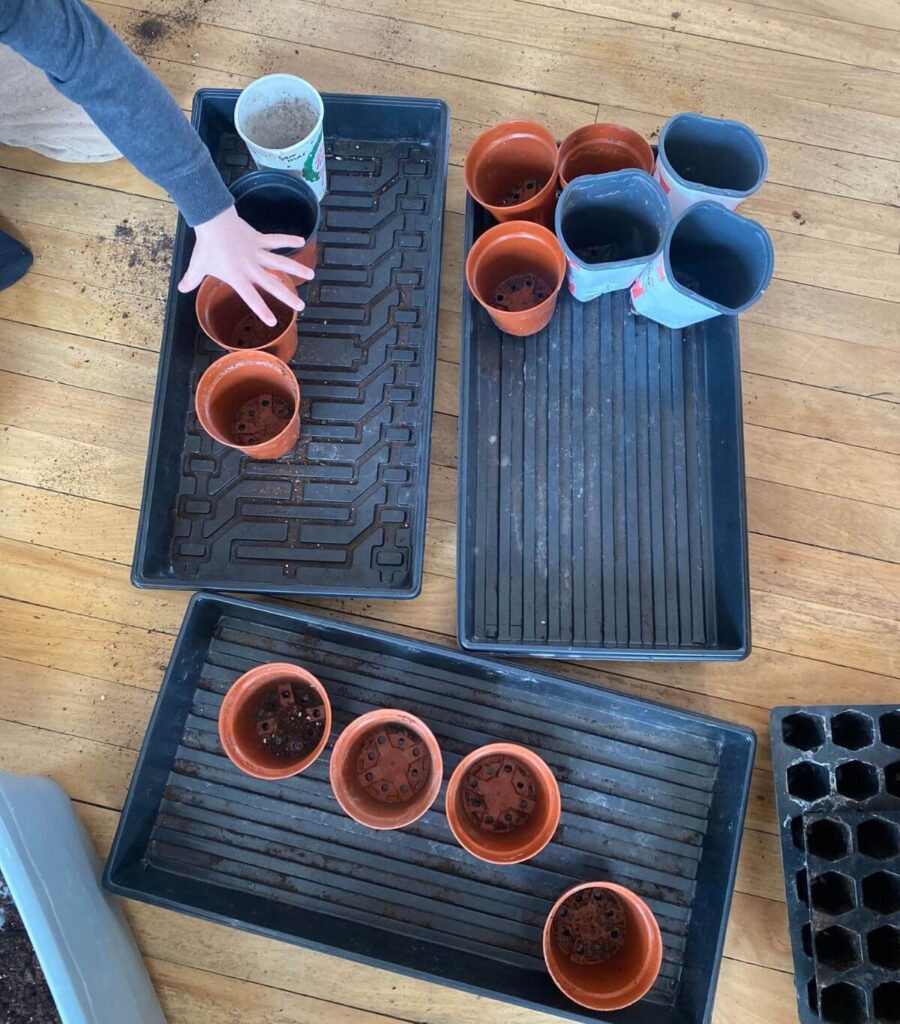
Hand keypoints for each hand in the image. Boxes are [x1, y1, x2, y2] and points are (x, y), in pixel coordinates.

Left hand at [177, 205, 313, 326]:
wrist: (212, 220)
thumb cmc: (206, 246)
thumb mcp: (197, 265)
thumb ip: (191, 279)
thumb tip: (181, 289)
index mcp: (238, 277)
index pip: (251, 297)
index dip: (262, 310)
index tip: (272, 321)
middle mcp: (251, 267)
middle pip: (272, 284)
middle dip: (287, 296)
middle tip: (301, 306)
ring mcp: (257, 252)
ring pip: (280, 262)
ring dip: (296, 269)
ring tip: (311, 275)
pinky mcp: (259, 239)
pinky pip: (276, 240)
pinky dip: (288, 240)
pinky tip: (301, 241)